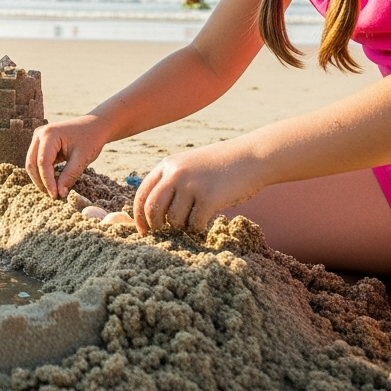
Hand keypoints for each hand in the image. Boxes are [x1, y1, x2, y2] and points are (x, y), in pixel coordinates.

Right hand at [26, 116, 109, 198]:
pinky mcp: (41, 144)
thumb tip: (60, 194)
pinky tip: (54, 183)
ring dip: (40, 178)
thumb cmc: (90, 139)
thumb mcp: (82, 159)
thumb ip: (69, 176)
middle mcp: (39, 134)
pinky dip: (44, 173)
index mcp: (49, 134)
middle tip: (53, 195)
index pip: (43, 162)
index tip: (55, 196)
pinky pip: (38, 162)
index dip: (47, 181)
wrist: (95, 125)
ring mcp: (38, 138)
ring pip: (32, 163)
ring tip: (53, 191)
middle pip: (32, 163)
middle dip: (40, 181)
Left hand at [133, 140, 264, 234]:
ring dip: (184, 225)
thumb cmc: (221, 166)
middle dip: (156, 226)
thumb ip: (171, 182)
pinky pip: (195, 224)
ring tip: (196, 217)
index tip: (144, 231)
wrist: (252, 157)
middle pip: (153, 209)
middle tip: (165, 233)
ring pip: (175, 220)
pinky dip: (200, 227)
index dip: (139, 216)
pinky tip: (208, 218)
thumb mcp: (189, 165)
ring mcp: (191, 185)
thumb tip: (153, 214)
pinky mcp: (208, 198)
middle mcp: (175, 173)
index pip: (142, 194)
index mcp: (167, 166)